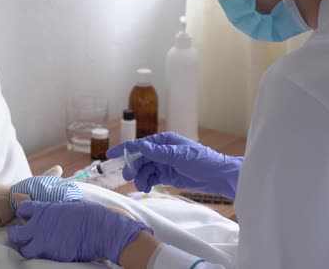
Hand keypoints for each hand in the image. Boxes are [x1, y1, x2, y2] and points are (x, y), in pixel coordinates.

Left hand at [8, 200, 152, 263]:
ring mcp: (45, 243)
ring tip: (33, 247)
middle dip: (17, 233)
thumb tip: (46, 206)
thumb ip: (53, 207)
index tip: (26, 214)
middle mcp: (39, 227)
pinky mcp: (53, 256)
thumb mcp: (68, 203)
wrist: (101, 230)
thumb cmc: (88, 214)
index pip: (22, 209)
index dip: (23, 211)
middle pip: (16, 233)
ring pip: (25, 250)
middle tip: (22, 234)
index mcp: (43, 210)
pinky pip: (41, 258)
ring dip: (27, 248)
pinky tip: (49, 251)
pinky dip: (42, 255)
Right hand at [106, 132, 242, 198]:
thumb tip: (141, 145)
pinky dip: (147, 182)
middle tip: (129, 176)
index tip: (111, 155)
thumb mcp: (180, 156)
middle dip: (133, 167)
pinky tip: (147, 187)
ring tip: (143, 186)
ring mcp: (164, 163)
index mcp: (164, 141)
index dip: (125, 149)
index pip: (140, 144)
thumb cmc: (202, 161)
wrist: (218, 176)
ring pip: (144, 170)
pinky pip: (151, 177)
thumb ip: (159, 152)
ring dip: (140, 177)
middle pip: (140, 158)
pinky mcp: (167, 175)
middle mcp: (162, 151)